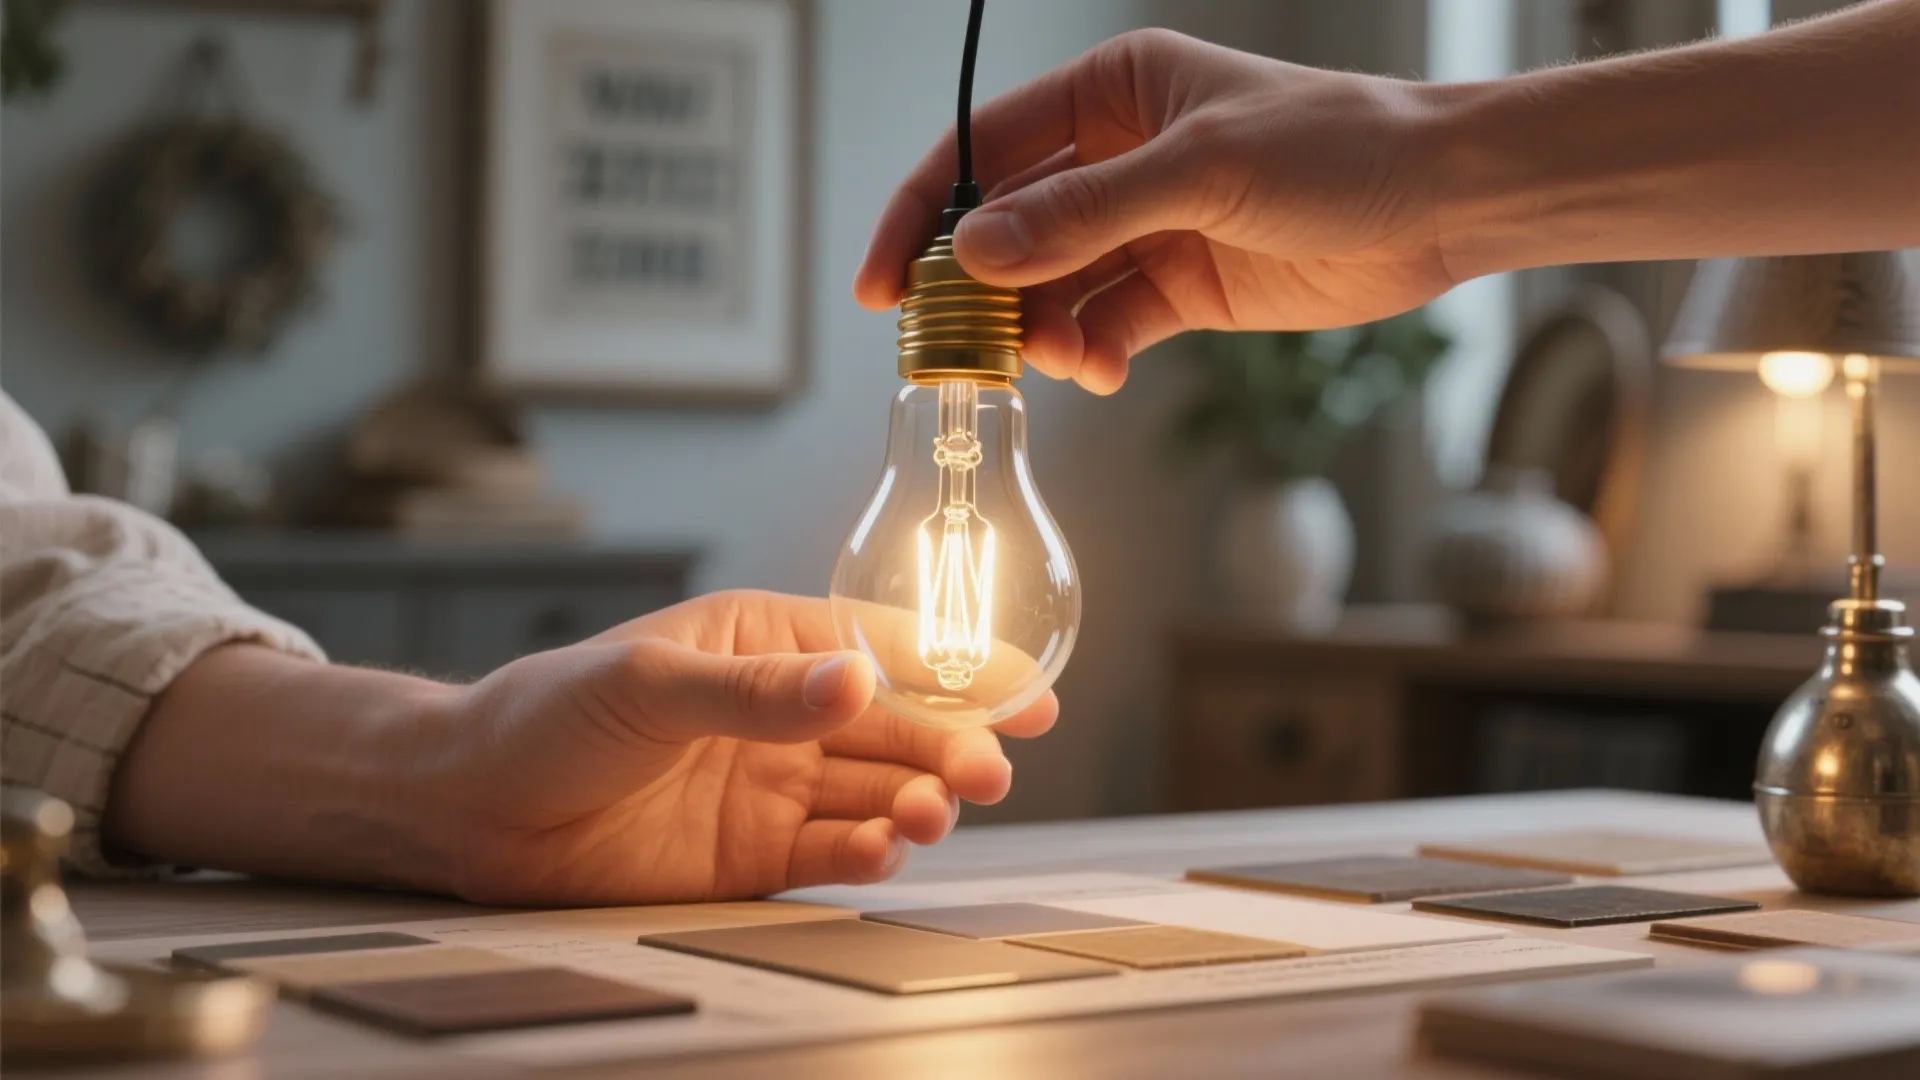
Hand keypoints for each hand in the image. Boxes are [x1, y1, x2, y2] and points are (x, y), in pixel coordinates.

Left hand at [422, 590, 1054, 905]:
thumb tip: (854, 680)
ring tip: (928, 813)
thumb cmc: (546, 715)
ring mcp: (774, 787)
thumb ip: (755, 692)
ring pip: (878, 792)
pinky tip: (880, 849)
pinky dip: (866, 853)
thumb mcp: (650, 683)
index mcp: (769, 642)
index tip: (1029, 691)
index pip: (886, 647)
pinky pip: (832, 852)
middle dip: (953, 745)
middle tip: (987, 768)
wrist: (471, 809)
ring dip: (917, 802)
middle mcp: (785, 715)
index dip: (964, 668)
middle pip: (899, 727)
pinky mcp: (755, 856)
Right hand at [855, 29, 1450, 394]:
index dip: (923, 215)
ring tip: (1052, 362)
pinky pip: (1104, 325)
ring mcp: (1145, 226)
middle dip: (978, 291)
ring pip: (1051, 288)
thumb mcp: (1201, 170)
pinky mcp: (1177, 287)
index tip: (885, 284)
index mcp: (1110, 92)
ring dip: (1038, 332)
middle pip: (1008, 229)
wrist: (1440, 202)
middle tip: (955, 349)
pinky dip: (1089, 354)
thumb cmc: (1337, 145)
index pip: (983, 151)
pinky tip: (1097, 370)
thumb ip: (1084, 215)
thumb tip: (976, 253)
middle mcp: (1116, 157)